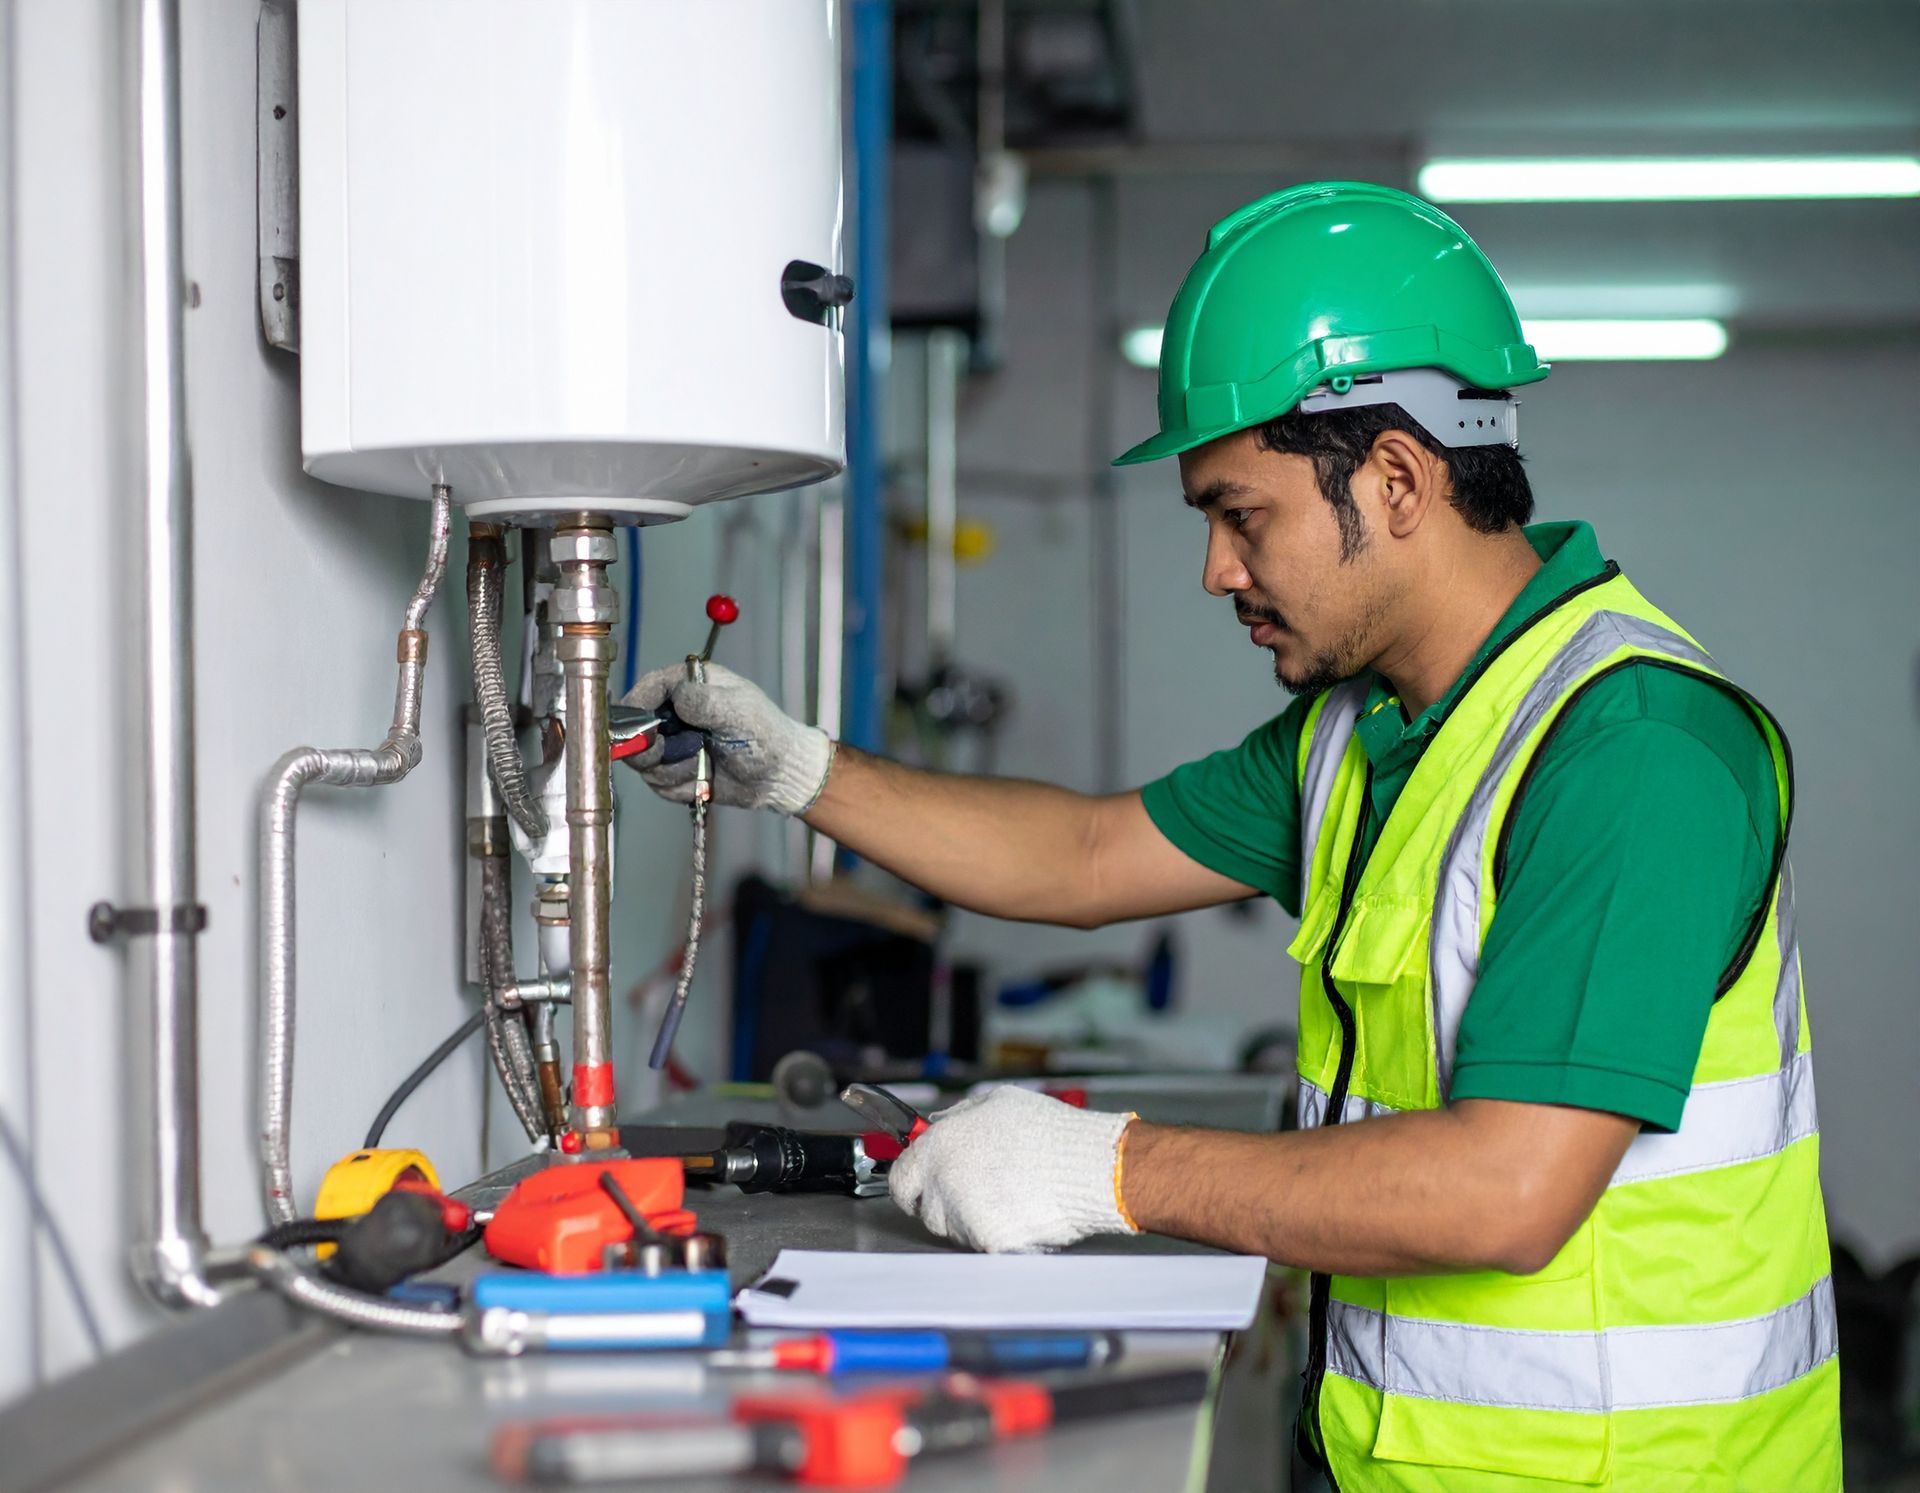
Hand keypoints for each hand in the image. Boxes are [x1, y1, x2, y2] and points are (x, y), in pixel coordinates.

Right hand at [619, 662, 833, 814]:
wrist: (779, 776)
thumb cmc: (765, 734)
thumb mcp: (739, 711)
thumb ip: (705, 701)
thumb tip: (675, 697)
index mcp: (691, 686)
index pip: (649, 687)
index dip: (636, 706)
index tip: (635, 726)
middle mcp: (676, 713)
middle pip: (636, 727)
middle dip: (650, 746)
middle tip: (671, 752)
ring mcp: (674, 744)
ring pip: (644, 760)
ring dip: (669, 769)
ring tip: (699, 766)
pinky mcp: (676, 771)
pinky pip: (658, 783)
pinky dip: (678, 786)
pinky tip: (702, 780)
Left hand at [887, 1087, 1137, 1252]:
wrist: (1088, 1167)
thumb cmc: (1049, 1132)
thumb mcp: (998, 1101)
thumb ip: (959, 1116)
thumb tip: (938, 1127)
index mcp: (940, 1146)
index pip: (902, 1179)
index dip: (913, 1183)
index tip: (923, 1186)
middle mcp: (945, 1182)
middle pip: (927, 1209)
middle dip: (945, 1202)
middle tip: (979, 1189)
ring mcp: (964, 1216)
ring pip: (954, 1229)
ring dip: (971, 1218)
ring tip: (1009, 1195)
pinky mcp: (988, 1242)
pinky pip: (981, 1243)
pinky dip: (997, 1233)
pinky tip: (1020, 1211)